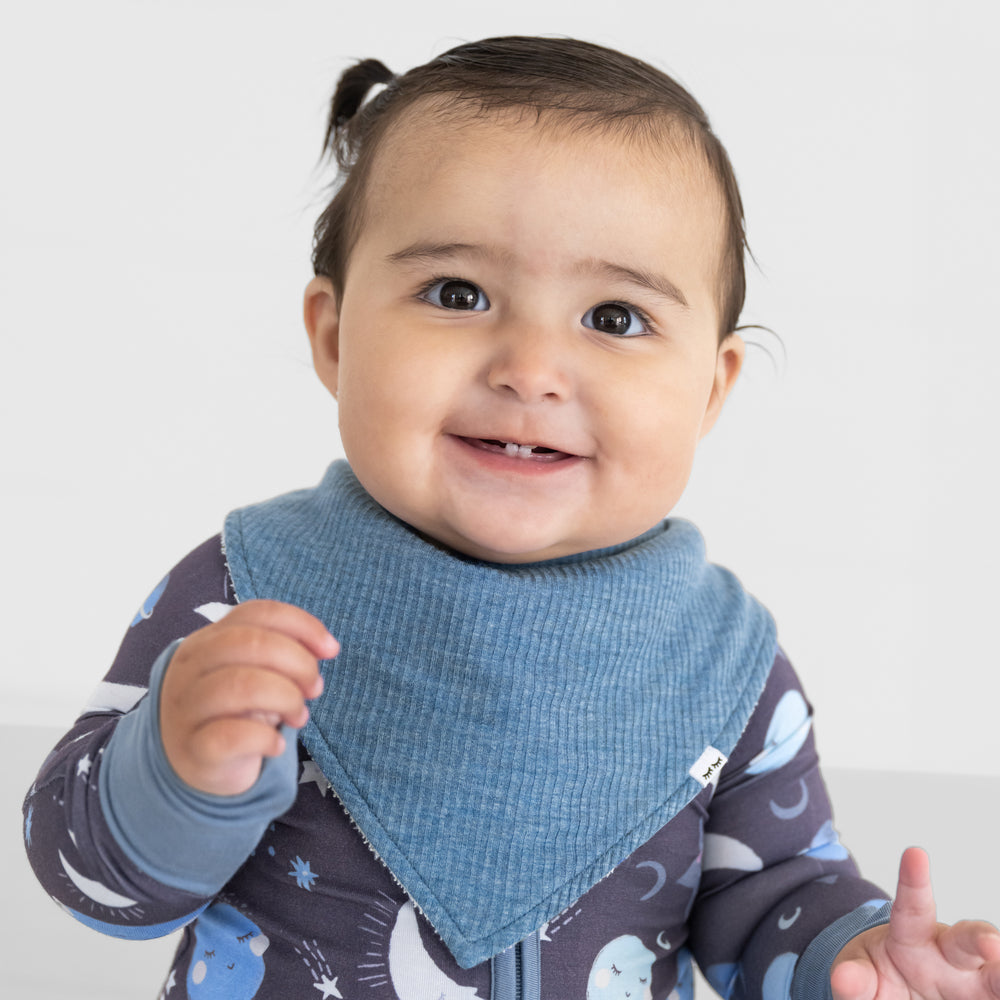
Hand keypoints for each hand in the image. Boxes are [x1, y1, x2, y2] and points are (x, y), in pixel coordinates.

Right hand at [159, 600, 337, 795]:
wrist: (191, 763)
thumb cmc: (233, 709)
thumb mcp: (253, 673)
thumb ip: (282, 654)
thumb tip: (326, 647)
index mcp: (208, 639)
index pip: (258, 612)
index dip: (303, 625)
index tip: (331, 650)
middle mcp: (191, 667)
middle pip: (251, 643)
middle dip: (298, 663)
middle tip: (314, 689)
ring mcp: (187, 707)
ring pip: (241, 685)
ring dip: (286, 699)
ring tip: (298, 716)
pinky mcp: (193, 748)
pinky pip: (232, 736)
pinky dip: (266, 739)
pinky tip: (276, 746)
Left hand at [831, 847, 999, 998]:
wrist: (899, 994)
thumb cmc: (880, 976)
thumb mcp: (860, 972)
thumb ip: (854, 977)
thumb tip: (843, 979)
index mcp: (911, 936)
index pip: (911, 906)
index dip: (913, 880)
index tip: (915, 852)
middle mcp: (949, 955)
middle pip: (967, 941)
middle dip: (982, 938)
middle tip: (991, 943)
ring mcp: (972, 983)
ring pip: (994, 980)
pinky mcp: (983, 999)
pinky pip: (994, 998)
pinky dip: (998, 996)